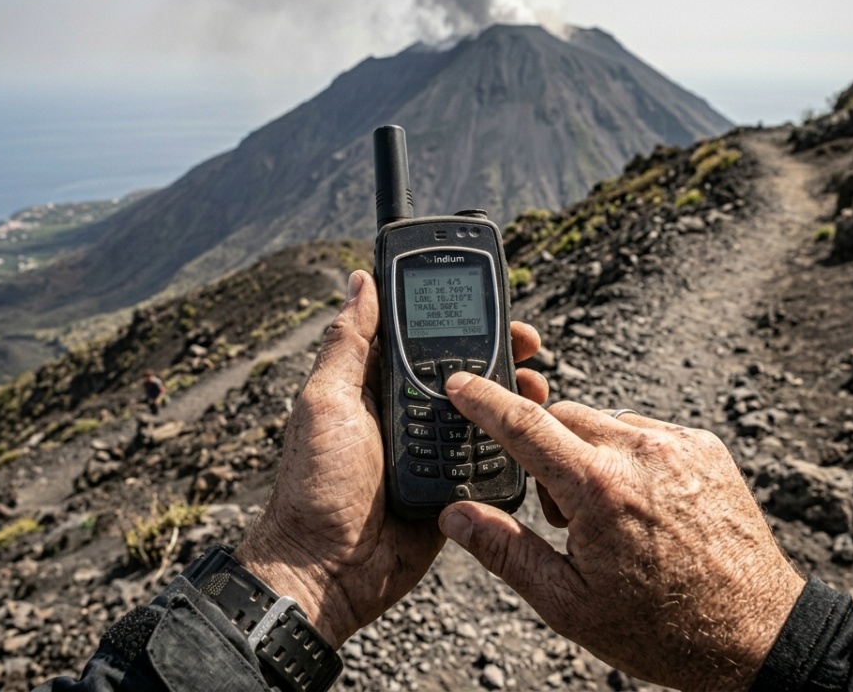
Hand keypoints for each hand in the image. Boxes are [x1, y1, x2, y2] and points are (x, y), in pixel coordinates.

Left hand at [235, 271, 548, 645]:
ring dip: (514, 399)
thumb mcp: (326, 402)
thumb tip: (360, 281)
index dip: (458, 317)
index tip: (492, 304)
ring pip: (485, 415)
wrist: (327, 570)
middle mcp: (407, 413)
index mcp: (376, 386)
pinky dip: (514, 448)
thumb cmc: (315, 486)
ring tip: (538, 390)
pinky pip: (490, 462)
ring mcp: (432, 451)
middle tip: (530, 346)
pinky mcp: (452, 488)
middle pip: (464, 373)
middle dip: (500, 355)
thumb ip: (348, 343)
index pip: (424, 338)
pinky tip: (535, 435)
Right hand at [438, 374, 804, 690]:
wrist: (752, 635)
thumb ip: (505, 550)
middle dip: (546, 452)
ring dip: (591, 455)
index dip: (483, 400)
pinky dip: (632, 458)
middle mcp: (641, 454)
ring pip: (606, 424)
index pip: (524, 426)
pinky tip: (646, 508)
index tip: (459, 382)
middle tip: (563, 514)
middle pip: (563, 417)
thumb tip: (456, 516)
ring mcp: (680, 446)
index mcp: (599, 490)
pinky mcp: (707, 448)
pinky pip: (648, 433)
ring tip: (612, 519)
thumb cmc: (660, 628)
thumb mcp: (568, 602)